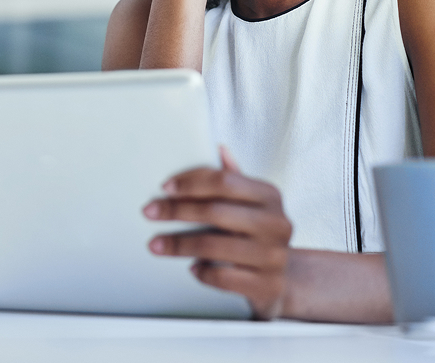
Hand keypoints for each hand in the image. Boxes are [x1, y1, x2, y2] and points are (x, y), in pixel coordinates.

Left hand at [143, 147, 292, 318]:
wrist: (285, 280)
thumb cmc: (259, 235)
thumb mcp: (254, 204)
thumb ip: (236, 179)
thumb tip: (219, 149)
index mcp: (270, 195)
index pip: (225, 181)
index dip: (192, 182)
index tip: (165, 187)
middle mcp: (275, 223)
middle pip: (215, 211)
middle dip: (177, 210)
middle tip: (150, 212)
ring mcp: (273, 255)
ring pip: (214, 246)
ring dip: (179, 244)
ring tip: (156, 244)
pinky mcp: (266, 285)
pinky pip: (222, 277)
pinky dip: (202, 272)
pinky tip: (191, 268)